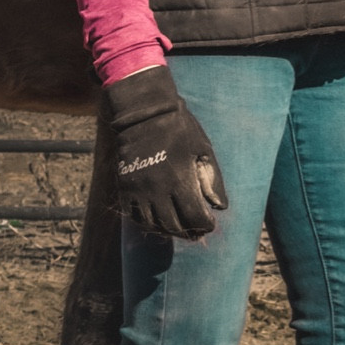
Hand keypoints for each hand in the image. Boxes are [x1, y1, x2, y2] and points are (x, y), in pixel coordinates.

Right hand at [103, 65, 227, 239]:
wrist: (143, 112)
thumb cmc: (179, 129)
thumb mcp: (202, 150)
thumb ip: (212, 180)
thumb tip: (220, 207)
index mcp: (180, 180)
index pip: (195, 217)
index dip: (205, 225)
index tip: (211, 224)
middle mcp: (158, 190)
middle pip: (175, 225)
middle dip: (190, 232)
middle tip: (197, 231)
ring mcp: (138, 190)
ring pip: (154, 224)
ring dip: (169, 231)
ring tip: (180, 229)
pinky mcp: (124, 187)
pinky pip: (134, 216)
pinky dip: (148, 223)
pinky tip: (158, 220)